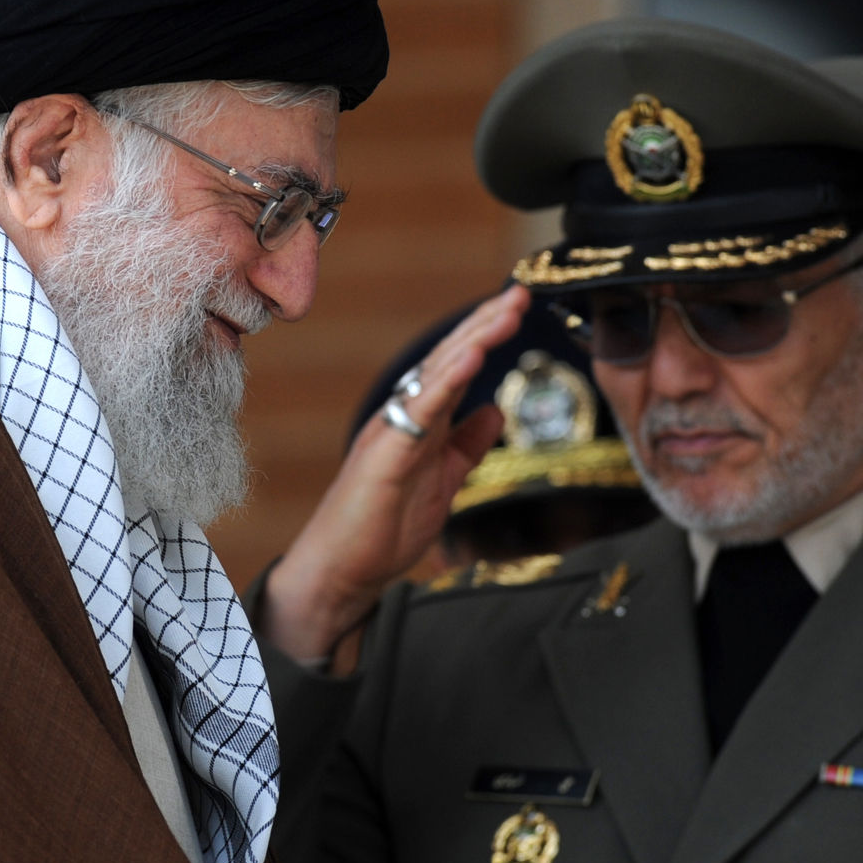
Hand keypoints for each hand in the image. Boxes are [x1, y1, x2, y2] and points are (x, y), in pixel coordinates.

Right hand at [263, 287, 529, 662]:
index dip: (487, 335)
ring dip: (473, 339)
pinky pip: (421, 410)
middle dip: (486, 323)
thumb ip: (467, 444)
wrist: (343, 570)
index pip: (457, 367)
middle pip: (449, 358)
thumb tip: (496, 410)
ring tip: (505, 311)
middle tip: (520, 292)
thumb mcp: (445, 479)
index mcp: (419, 420)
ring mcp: (392, 430)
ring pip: (437, 374)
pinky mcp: (386, 452)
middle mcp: (404, 414)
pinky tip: (473, 358)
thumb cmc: (383, 527)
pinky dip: (448, 381)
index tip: (517, 306)